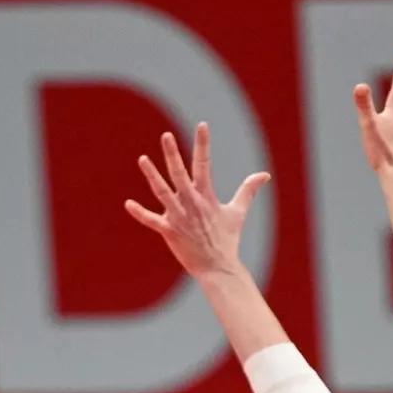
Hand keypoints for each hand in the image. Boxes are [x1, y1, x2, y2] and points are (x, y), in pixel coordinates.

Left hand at [126, 123, 269, 279]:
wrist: (218, 267)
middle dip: (172, 154)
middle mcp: (191, 203)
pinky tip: (128, 204)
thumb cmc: (227, 239)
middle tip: (166, 136)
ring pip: (162, 192)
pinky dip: (140, 213)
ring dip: (152, 175)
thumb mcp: (238, 212)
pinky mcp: (169, 231)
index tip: (202, 125)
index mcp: (206, 196)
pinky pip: (152, 220)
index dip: (203, 144)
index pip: (205, 164)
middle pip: (179, 174)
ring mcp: (179, 217)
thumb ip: (248, 191)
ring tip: (142, 159)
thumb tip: (264, 175)